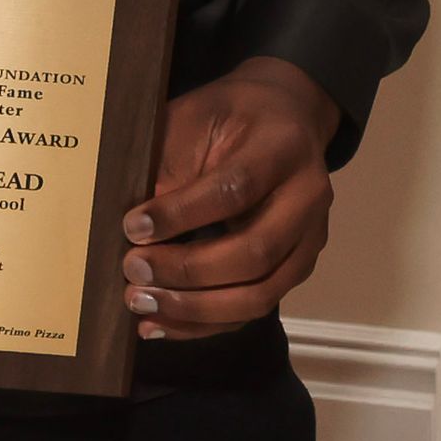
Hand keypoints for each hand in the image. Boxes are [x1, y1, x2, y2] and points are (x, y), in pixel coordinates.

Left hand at [119, 57, 337, 340]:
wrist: (282, 117)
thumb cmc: (228, 115)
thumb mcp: (194, 118)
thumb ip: (170, 165)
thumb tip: (131, 228)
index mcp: (282, 149)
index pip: (235, 189)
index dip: (181, 214)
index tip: (132, 226)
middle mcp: (307, 199)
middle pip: (253, 252)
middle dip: (186, 270)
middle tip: (132, 269)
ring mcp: (309, 241)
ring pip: (259, 294)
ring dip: (194, 308)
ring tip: (140, 303)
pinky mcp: (296, 270)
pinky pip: (252, 311)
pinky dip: (202, 324)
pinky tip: (158, 323)